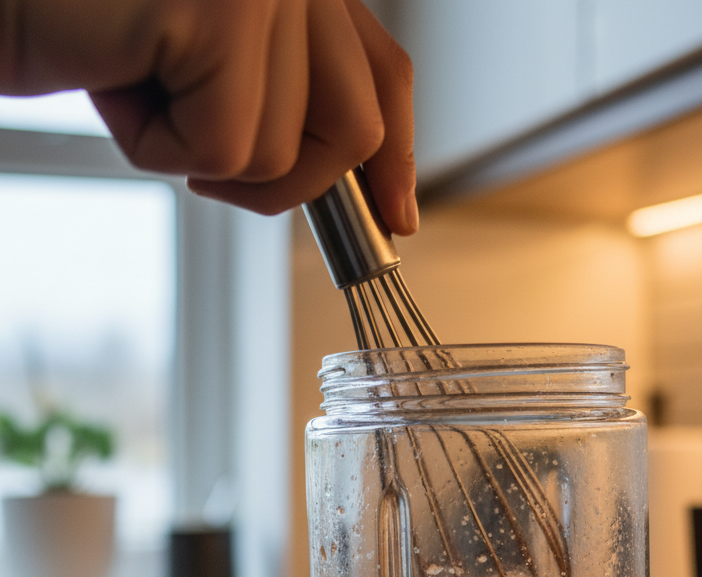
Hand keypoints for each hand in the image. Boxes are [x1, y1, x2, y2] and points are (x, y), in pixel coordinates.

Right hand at [1, 0, 416, 228]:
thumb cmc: (89, 22)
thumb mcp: (209, 65)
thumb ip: (288, 100)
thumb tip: (368, 190)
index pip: (383, 74)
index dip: (398, 158)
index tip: (397, 217)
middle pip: (357, 131)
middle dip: (287, 181)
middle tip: (208, 164)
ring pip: (288, 155)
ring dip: (201, 157)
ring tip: (138, 87)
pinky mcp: (225, 15)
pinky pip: (227, 150)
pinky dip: (158, 147)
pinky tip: (116, 82)